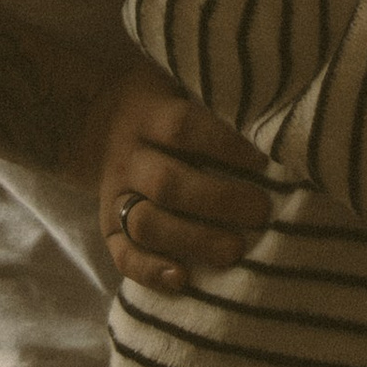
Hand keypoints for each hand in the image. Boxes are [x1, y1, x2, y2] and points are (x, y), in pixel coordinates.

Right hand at [92, 59, 273, 294]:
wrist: (92, 115)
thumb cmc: (161, 104)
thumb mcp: (178, 87)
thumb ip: (213, 108)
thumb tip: (274, 130)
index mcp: (148, 115)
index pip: (184, 128)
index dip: (225, 146)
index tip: (265, 162)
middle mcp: (128, 156)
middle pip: (167, 182)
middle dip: (217, 201)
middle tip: (260, 213)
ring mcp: (113, 194)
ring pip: (146, 223)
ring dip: (192, 240)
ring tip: (235, 252)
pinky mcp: (106, 226)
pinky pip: (121, 255)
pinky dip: (149, 271)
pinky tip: (183, 279)